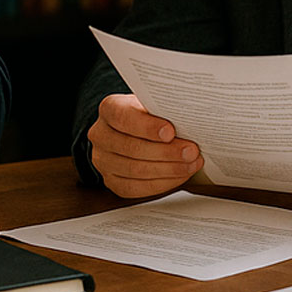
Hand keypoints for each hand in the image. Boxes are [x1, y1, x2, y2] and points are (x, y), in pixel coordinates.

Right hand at [86, 94, 201, 197]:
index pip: (123, 117)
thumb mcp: (154, 104)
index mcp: (109, 108)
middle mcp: (100, 135)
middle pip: (131, 148)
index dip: (147, 127)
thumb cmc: (149, 114)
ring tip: (191, 164)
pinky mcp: (112, 181)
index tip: (170, 132)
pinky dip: (162, 183)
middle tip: (191, 151)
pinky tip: (180, 175)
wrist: (136, 130)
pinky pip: (136, 188)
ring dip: (168, 169)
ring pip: (135, 170)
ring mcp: (103, 160)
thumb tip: (188, 119)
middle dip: (166, 152)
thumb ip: (164, 110)